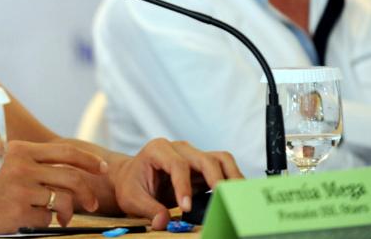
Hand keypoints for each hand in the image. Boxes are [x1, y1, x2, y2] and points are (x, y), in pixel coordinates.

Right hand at [0, 140, 107, 232]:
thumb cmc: (0, 186)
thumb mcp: (16, 164)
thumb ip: (42, 163)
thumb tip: (82, 170)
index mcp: (22, 150)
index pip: (65, 151)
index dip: (89, 160)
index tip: (103, 168)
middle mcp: (21, 166)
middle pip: (71, 177)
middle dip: (87, 193)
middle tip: (92, 204)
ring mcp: (20, 189)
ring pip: (63, 200)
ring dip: (67, 212)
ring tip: (61, 217)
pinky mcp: (19, 211)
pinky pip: (48, 218)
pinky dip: (46, 222)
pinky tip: (32, 220)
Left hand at [108, 139, 241, 229]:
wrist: (133, 178)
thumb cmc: (132, 185)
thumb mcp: (132, 198)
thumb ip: (148, 209)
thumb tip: (163, 221)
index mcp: (158, 149)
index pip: (177, 164)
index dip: (184, 185)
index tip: (186, 208)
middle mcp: (179, 148)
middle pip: (204, 159)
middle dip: (215, 180)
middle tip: (223, 201)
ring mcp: (194, 155)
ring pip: (220, 159)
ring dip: (232, 177)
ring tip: (238, 198)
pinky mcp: (204, 166)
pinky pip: (223, 168)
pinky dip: (232, 180)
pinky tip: (235, 196)